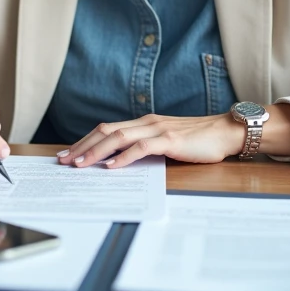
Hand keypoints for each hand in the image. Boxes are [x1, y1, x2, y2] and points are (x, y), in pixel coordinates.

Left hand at [57, 113, 245, 168]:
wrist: (226, 132)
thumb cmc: (198, 140)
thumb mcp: (166, 142)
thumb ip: (145, 147)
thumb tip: (120, 162)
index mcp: (143, 123)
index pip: (106, 129)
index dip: (85, 141)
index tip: (68, 154)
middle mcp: (146, 123)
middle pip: (105, 131)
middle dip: (82, 146)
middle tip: (63, 161)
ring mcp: (157, 129)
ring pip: (118, 137)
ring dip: (96, 152)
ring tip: (79, 164)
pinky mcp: (170, 140)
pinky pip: (141, 148)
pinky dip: (123, 158)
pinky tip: (111, 167)